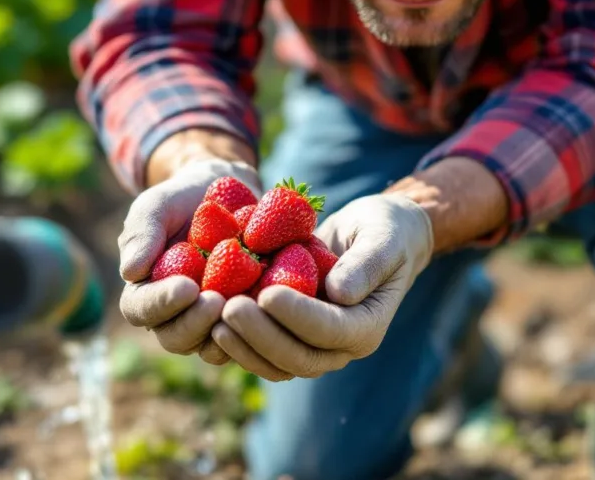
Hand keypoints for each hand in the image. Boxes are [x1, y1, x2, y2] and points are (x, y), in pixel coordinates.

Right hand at [117, 158, 261, 364]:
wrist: (226, 195)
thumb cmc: (183, 200)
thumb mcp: (157, 206)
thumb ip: (142, 233)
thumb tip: (130, 272)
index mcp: (146, 293)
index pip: (142, 310)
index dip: (162, 304)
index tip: (187, 286)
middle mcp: (176, 316)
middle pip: (177, 338)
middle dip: (195, 324)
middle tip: (218, 301)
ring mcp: (211, 323)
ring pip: (213, 348)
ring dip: (228, 332)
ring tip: (245, 305)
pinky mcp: (244, 320)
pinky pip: (250, 337)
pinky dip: (260, 325)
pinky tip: (273, 304)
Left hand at [213, 193, 434, 380]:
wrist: (374, 238)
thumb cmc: (383, 231)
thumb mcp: (383, 238)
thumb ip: (367, 263)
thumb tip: (339, 294)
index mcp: (367, 327)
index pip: (330, 330)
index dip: (298, 315)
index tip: (267, 293)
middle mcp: (340, 347)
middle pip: (298, 356)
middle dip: (261, 335)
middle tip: (229, 308)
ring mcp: (313, 347)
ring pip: (275, 363)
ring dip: (243, 346)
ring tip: (213, 320)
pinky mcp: (290, 338)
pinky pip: (261, 351)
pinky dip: (237, 342)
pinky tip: (210, 319)